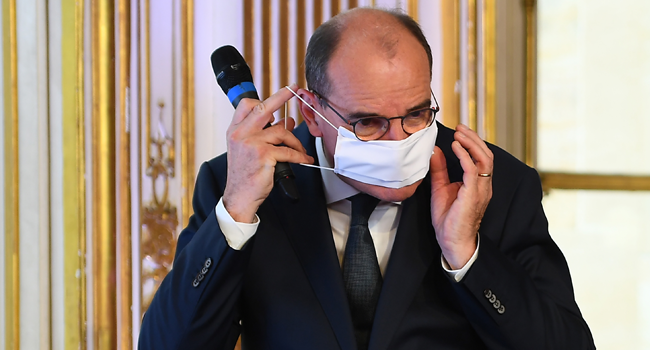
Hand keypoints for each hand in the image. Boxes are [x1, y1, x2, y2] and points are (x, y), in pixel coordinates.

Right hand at [222, 84, 313, 222]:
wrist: (239, 196)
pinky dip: (299, 155)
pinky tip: (304, 159)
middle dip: (281, 96)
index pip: (247, 106)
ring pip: (281, 132)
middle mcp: (241, 134)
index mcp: (235, 131)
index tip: (279, 92)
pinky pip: (288, 151)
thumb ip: (264, 134)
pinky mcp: (264, 155)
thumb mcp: (249, 150)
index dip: (263, 97)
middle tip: (293, 90)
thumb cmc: (245, 174)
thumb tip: (287, 121)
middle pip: (263, 108)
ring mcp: (251, 144)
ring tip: (300, 150)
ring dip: (295, 141)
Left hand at [430, 124, 492, 268]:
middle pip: (486, 154)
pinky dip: (464, 156)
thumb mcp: (441, 188)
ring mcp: (480, 190)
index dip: (472, 141)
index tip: (460, 131)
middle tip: (460, 127)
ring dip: (471, 143)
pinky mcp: (472, 195)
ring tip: (459, 133)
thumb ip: (440, 169)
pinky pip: (472, 170)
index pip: (481, 157)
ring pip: (484, 159)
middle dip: (473, 138)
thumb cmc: (448, 219)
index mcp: (478, 183)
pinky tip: (455, 147)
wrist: (451, 241)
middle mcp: (483, 185)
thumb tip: (436, 151)